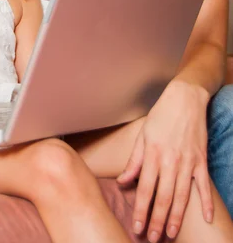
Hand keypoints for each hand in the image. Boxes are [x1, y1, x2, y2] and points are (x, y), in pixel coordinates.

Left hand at [117, 80, 211, 240]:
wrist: (185, 99)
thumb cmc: (161, 116)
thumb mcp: (142, 135)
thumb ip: (134, 160)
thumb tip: (123, 180)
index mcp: (152, 154)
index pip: (144, 188)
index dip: (140, 210)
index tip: (137, 226)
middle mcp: (169, 160)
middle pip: (162, 196)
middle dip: (156, 220)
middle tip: (152, 238)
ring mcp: (187, 162)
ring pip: (181, 195)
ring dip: (176, 217)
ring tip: (170, 233)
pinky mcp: (201, 160)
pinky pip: (204, 185)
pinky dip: (206, 202)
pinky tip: (206, 218)